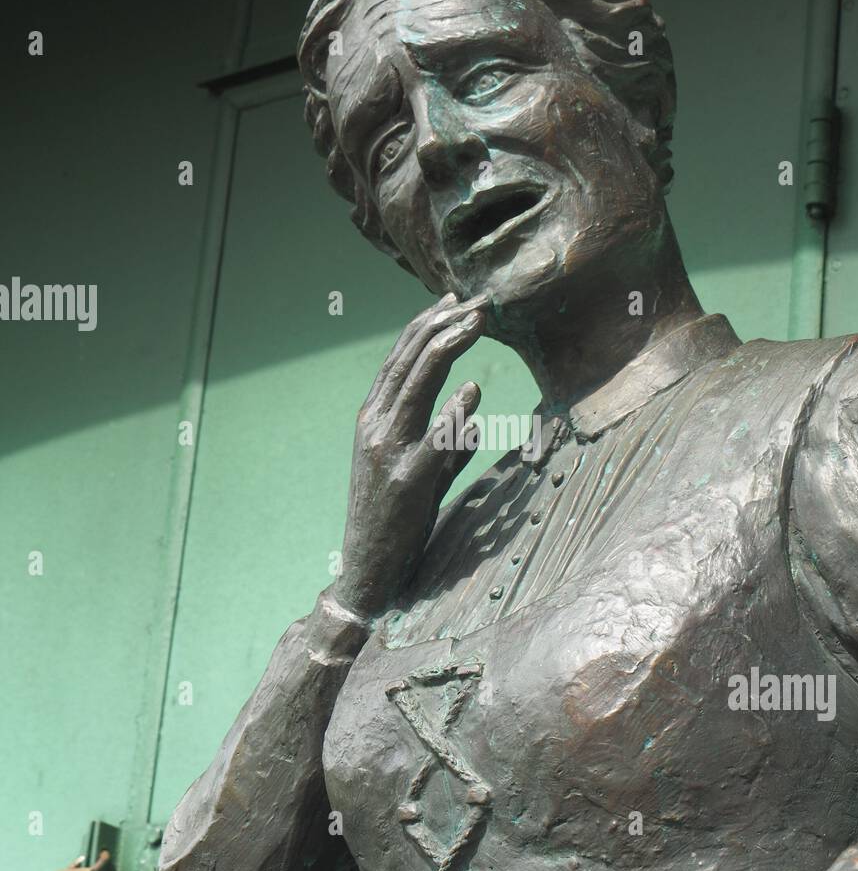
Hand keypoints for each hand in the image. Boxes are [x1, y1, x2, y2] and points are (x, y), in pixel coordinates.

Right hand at [332, 292, 486, 620]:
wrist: (369, 568)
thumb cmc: (398, 519)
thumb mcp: (423, 471)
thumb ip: (448, 439)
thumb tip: (475, 404)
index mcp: (373, 420)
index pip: (399, 360)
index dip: (426, 326)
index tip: (455, 302)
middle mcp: (375, 427)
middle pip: (408, 363)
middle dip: (442, 326)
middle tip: (477, 303)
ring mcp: (389, 452)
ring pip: (417, 388)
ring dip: (447, 350)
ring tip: (475, 324)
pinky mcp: (409, 482)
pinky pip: (433, 439)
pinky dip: (452, 412)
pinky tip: (472, 389)